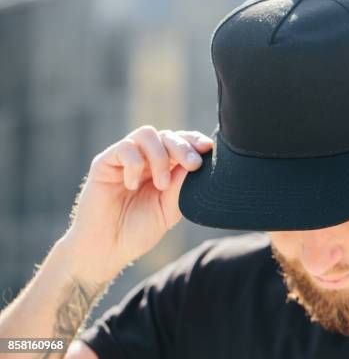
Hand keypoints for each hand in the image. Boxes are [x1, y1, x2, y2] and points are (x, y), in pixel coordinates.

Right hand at [59, 126, 212, 282]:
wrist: (106, 250)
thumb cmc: (137, 231)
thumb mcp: (168, 210)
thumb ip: (181, 187)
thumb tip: (197, 164)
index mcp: (163, 168)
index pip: (180, 143)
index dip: (195, 141)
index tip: (208, 150)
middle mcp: (145, 159)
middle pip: (167, 135)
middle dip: (184, 147)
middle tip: (193, 165)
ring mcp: (124, 159)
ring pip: (147, 134)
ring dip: (160, 157)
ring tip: (162, 184)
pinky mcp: (104, 163)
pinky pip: (124, 148)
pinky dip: (135, 164)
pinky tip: (132, 186)